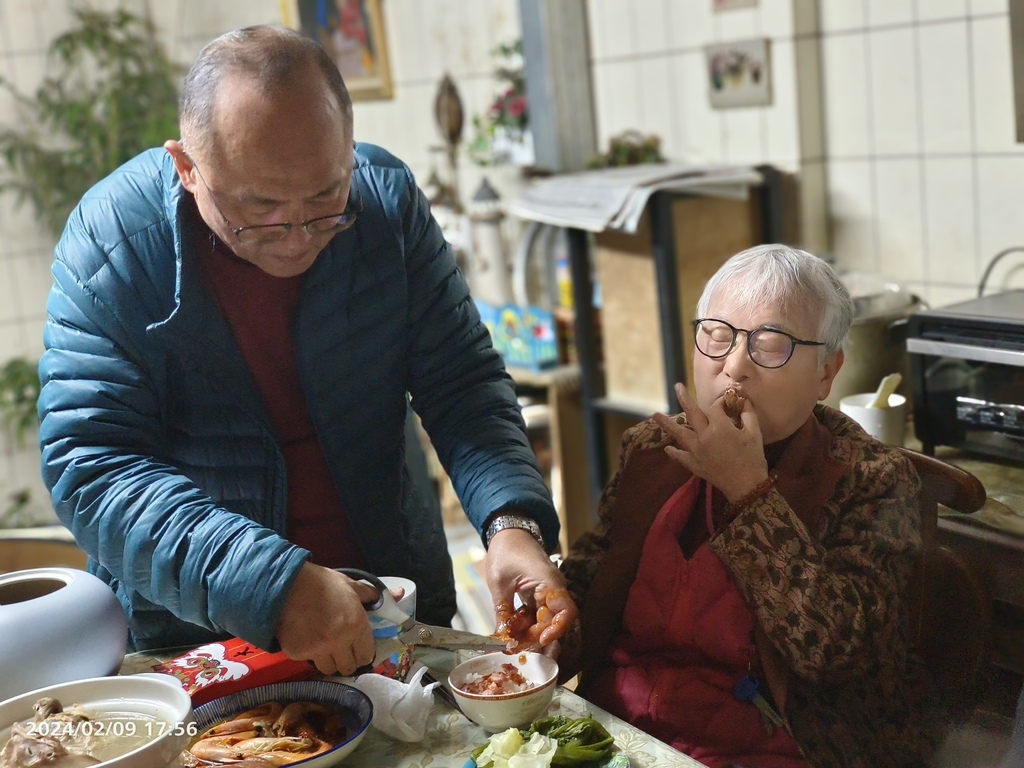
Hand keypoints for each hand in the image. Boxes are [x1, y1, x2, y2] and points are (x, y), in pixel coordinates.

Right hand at [275, 563, 379, 675]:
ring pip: (329, 669)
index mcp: (356, 625)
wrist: (286, 584)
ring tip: (325, 645)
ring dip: (330, 661)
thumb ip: (374, 596)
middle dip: (348, 660)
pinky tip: (308, 639)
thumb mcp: (351, 586)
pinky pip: (310, 662)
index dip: (364, 652)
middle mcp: (339, 641)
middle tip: (342, 649)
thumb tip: (399, 594)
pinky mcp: (298, 653)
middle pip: (349, 667)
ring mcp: (318, 650)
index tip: (359, 647)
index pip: (367, 655)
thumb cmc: (322, 583)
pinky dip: (311, 654)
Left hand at [484, 527, 577, 648]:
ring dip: (533, 634)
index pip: (565, 612)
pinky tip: (514, 634)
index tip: (542, 642)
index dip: (557, 630)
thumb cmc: (506, 550)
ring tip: (517, 647)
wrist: (508, 531)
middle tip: (525, 654)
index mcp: (549, 583)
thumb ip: (503, 611)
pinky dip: (527, 625)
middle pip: (555, 621)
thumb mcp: (499, 582)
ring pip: (545, 620)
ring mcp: (546, 592)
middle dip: (541, 639)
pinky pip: (537, 614)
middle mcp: (553, 589)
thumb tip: (502, 639)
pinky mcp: (538, 595)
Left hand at [652, 382, 768, 501]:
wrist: (747, 486)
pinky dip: (674, 453)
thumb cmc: (753, 458)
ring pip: (680, 434)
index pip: (715, 408)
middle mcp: (704, 437)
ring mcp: (696, 451)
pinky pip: (681, 457)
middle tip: (676, 387)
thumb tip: (742, 398)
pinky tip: (667, 448)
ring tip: (654, 415)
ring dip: (667, 424)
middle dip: (684, 399)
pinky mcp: (694, 465)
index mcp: (720, 427)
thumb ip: (747, 413)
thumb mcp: (754, 433)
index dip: (721, 402)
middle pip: (692, 414)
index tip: (727, 402)